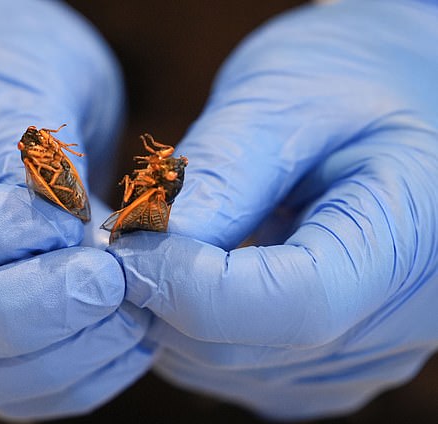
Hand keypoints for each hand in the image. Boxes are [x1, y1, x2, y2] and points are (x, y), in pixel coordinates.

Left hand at [109, 0, 437, 419]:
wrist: (395, 114)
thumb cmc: (353, 87)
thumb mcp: (292, 98)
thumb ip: (225, 169)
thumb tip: (148, 238)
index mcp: (409, 241)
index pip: (294, 302)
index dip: (192, 281)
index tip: (128, 241)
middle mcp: (391, 324)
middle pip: (244, 345)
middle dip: (162, 293)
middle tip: (125, 235)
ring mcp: (351, 356)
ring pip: (220, 365)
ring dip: (168, 309)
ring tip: (165, 240)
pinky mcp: (314, 364)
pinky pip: (226, 366)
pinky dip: (186, 323)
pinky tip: (195, 266)